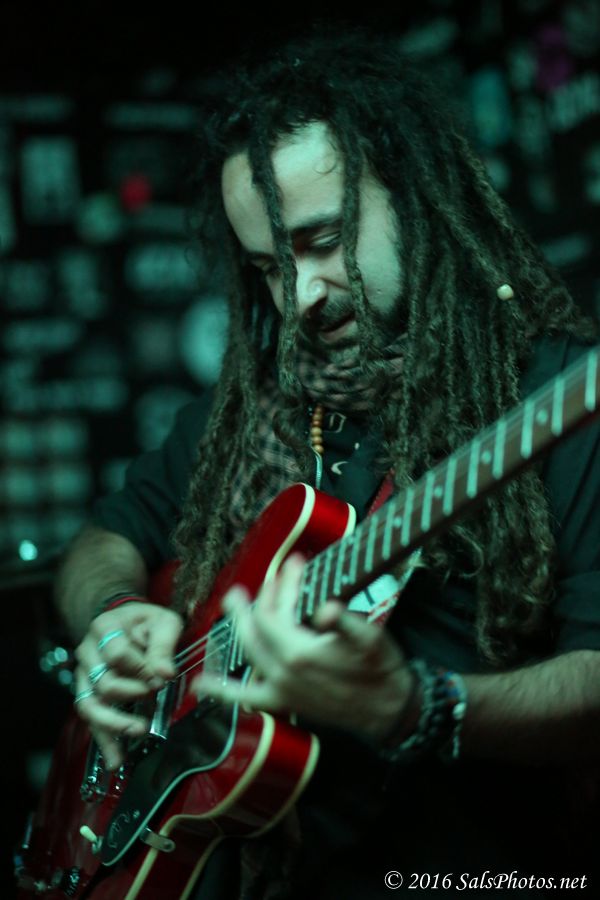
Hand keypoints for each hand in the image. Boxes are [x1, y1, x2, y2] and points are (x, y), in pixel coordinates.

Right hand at [73, 602, 182, 768]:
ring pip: (90, 706)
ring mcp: (83, 675)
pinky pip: (91, 720)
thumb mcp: (162, 622)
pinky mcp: (87, 694)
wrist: (126, 621)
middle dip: (132, 694)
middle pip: (104, 683)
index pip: (118, 654)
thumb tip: (165, 674)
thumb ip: (163, 645)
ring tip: (139, 731)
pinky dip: (104, 741)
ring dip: (115, 724)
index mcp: (104, 628)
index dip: (141, 668)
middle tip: (155, 695)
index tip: (161, 678)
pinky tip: (116, 761)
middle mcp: (87, 653)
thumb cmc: (147, 622)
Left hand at [193, 554, 412, 740]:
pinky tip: (201, 685)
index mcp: (300, 652)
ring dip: (239, 626)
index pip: (276, 611)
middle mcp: (282, 672)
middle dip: (253, 601)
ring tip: (233, 604)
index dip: (281, 584)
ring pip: (248, 652)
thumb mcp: (369, 638)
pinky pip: (246, 698)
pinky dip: (222, 691)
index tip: (293, 563)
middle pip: (255, 628)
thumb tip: (326, 608)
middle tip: (257, 576)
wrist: (387, 709)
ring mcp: (280, 689)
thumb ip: (345, 622)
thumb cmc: (380, 669)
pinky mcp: (283, 703)